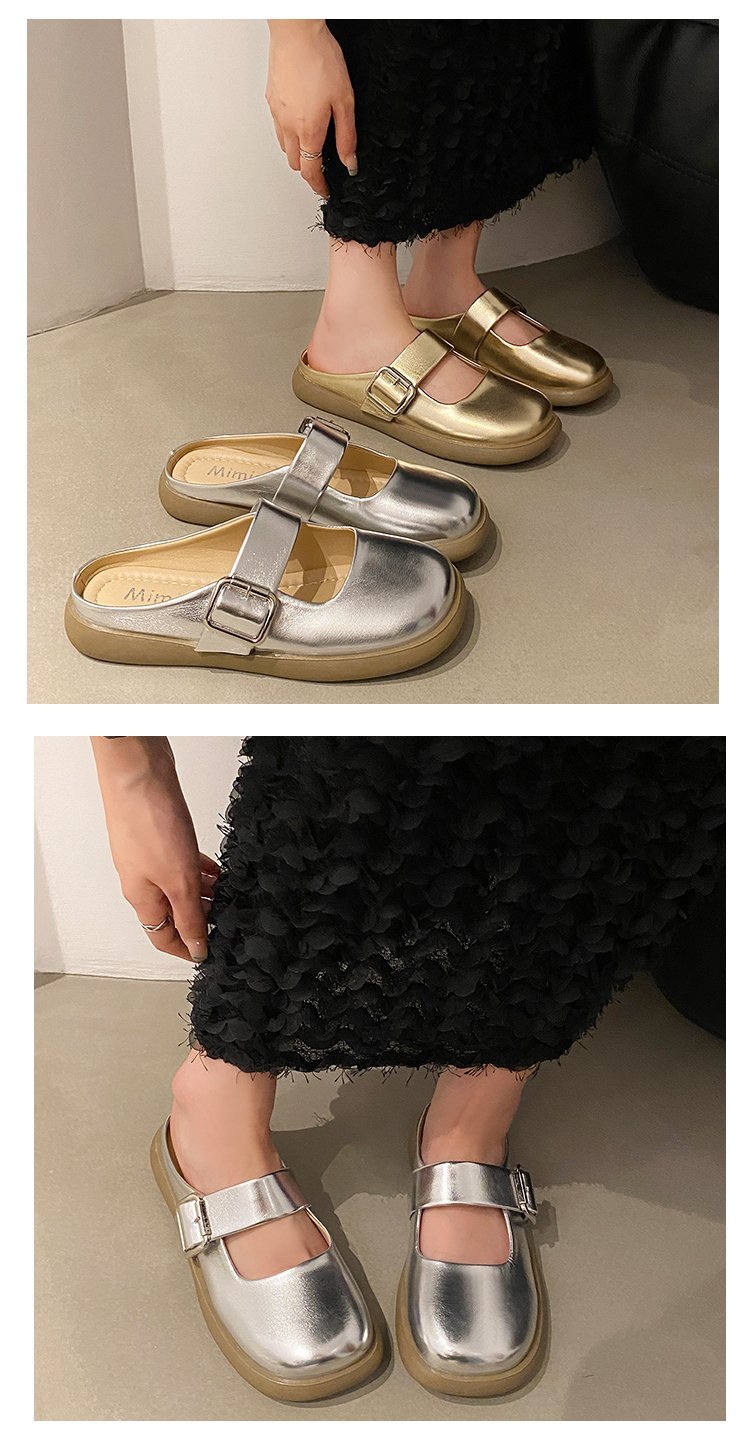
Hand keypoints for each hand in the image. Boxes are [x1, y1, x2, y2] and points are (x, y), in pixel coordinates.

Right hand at [92, 738, 219, 962]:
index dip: (187, 949)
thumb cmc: (150, 823)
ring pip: (179, 886)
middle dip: (201, 919)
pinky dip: (200, 869)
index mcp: (142, 898)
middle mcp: (143, 879)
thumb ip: (189, 916)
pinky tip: (218, 867)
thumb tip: (197, 948)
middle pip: (173, 912)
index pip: (163, 937)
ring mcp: (151, 856)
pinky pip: (182, 861)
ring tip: (231, 894)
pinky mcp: (160, 834)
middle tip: (229, 921)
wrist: (139, 772)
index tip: (210, 955)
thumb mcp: (178, 880)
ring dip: (204, 893)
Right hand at [265, 19, 356, 197]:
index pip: (311, 172)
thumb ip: (347, 136)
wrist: (296, 33)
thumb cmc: (320, 59)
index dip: (319, 186)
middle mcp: (289, 126)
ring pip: (284, 147)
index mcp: (309, 131)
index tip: (325, 191)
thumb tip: (350, 162)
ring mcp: (277, 113)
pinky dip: (288, 135)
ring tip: (310, 148)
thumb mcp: (345, 101)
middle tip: (320, 171)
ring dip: (297, 153)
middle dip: (308, 171)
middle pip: (295, 163)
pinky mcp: (271, 99)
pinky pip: (278, 127)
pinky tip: (298, 124)